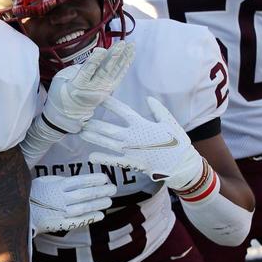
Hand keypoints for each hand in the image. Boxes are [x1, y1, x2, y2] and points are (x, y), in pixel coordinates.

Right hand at [29, 173, 115, 234]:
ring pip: (83, 207)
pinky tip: (100, 215)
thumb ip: (61, 180)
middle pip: (84, 194)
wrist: (18, 213)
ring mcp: (60, 212)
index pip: (79, 181)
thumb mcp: (44, 181)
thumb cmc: (32, 194)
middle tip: (113, 188)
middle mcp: (60, 199)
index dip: (93, 180)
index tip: (105, 178)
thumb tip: (78, 180)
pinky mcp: (60, 224)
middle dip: (100, 191)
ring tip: (109, 200)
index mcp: (56, 186)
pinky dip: (90, 218)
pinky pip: (78, 221)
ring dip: (98, 204)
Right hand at [42, 42, 134, 133]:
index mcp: (77, 85)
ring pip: (115, 72)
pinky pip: (119, 76)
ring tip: (131, 45)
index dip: (95, 60)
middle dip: (114, 56)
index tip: (101, 49)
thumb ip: (75, 68)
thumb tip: (92, 59)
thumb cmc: (61, 93)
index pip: (88, 71)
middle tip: (122, 43)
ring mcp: (103, 90)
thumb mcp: (60, 80)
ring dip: (124, 58)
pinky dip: (125, 65)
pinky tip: (130, 55)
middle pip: (105, 70)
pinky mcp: (109, 90)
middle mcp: (93, 88)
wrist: (68, 113)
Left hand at [81, 97, 204, 191]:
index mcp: (142, 125)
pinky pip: (114, 160)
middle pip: (108, 128)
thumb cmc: (177, 142)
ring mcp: (130, 150)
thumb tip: (149, 99)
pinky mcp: (131, 163)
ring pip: (107, 143)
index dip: (109, 103)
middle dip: (94, 123)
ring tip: (81, 132)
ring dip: (93, 137)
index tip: (98, 97)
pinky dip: (102, 158)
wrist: (181, 165)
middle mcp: (132, 137)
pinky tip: (90, 156)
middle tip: (80, 118)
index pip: (122, 111)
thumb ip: (158, 110)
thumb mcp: (170, 123)